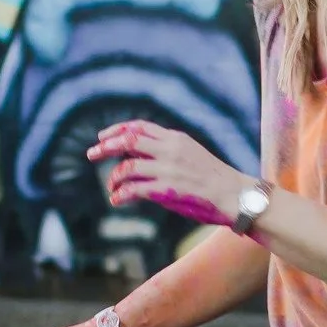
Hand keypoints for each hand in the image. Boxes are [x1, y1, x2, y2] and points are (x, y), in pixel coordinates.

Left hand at [89, 121, 246, 226]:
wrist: (235, 196)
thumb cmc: (215, 179)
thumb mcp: (193, 154)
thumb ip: (169, 151)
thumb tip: (143, 156)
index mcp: (176, 139)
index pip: (139, 126)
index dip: (117, 129)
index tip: (102, 136)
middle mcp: (169, 150)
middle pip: (128, 141)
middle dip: (105, 146)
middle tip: (90, 154)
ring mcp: (167, 170)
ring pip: (127, 167)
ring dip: (113, 178)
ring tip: (111, 187)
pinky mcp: (167, 190)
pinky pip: (134, 189)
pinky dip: (121, 194)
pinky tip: (117, 200)